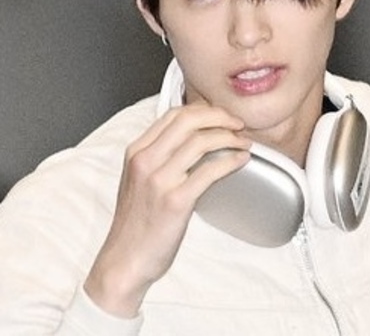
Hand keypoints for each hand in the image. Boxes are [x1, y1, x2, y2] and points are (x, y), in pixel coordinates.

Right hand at [84, 103, 250, 317]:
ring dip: (229, 138)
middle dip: (220, 116)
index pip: (173, 115)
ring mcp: (159, 180)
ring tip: (243, 143)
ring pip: (201, 141)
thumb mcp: (139, 179)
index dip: (203, 110)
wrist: (125, 259)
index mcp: (137, 152)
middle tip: (237, 124)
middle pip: (188, 120)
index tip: (221, 116)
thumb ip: (160, 155)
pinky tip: (241, 161)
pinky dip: (231, 161)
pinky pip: (210, 171)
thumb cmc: (136, 222)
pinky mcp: (175, 201)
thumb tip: (194, 139)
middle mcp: (145, 160)